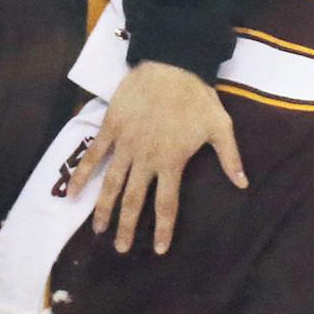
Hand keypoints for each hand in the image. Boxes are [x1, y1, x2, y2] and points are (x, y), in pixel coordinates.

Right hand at [69, 60, 247, 254]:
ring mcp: (125, 145)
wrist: (171, 63)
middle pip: (134, 200)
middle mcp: (146, 158)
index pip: (166, 203)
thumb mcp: (220, 126)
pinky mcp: (111, 130)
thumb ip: (230, 158)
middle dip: (127, 227)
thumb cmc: (197, 95)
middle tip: (121, 249)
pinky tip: (70, 194)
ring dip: (104, 209)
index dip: (163, 228)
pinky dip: (81, 175)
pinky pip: (93, 157)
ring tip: (98, 230)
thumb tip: (243, 184)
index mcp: (172, 161)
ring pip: (111, 184)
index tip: (159, 250)